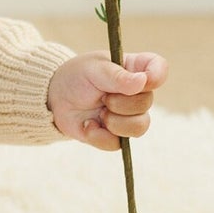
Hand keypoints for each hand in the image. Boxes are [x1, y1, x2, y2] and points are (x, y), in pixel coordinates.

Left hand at [46, 50, 167, 151]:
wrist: (54, 98)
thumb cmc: (77, 76)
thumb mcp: (93, 69)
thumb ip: (117, 76)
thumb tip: (142, 81)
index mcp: (134, 69)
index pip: (159, 69)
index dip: (156, 76)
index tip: (142, 81)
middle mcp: (137, 93)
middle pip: (147, 102)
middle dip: (121, 103)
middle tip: (102, 97)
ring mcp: (128, 116)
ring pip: (140, 127)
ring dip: (114, 122)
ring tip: (98, 113)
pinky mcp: (115, 135)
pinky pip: (118, 143)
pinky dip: (99, 136)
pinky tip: (88, 125)